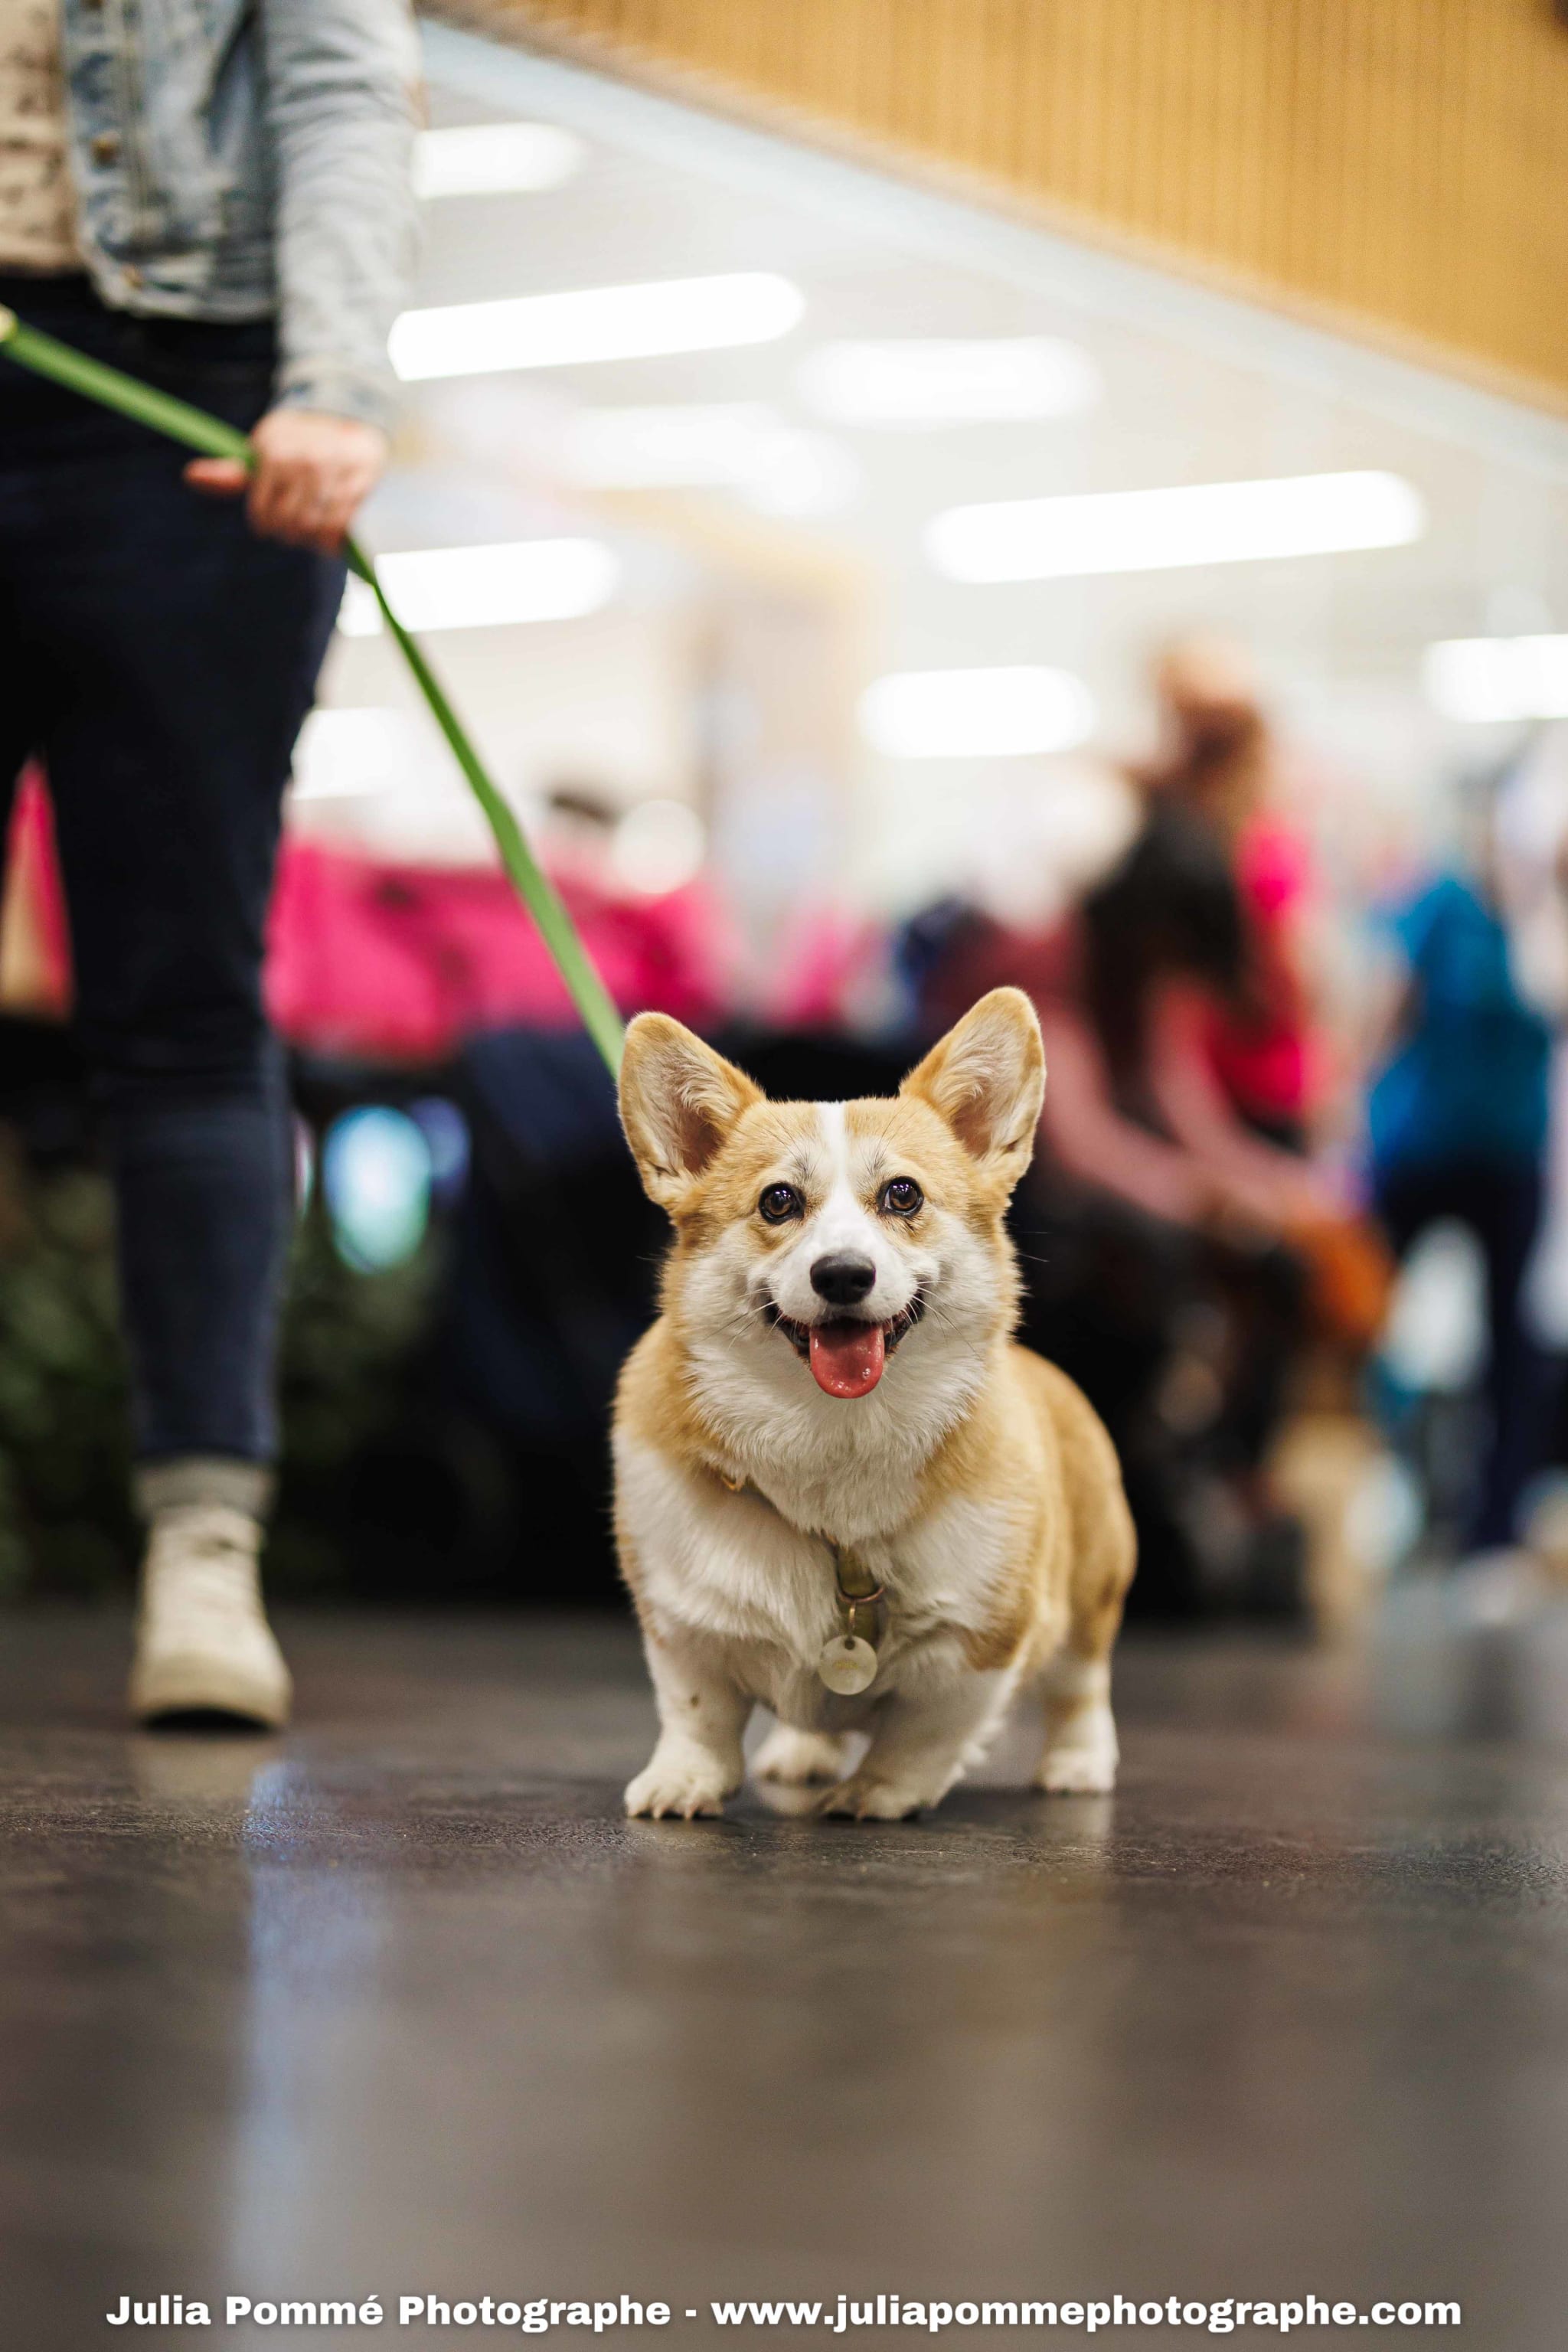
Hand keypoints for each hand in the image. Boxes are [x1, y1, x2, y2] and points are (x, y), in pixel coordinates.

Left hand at [185, 409, 386, 553]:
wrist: (346, 415)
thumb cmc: (293, 445)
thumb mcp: (260, 452)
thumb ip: (230, 474)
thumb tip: (189, 476)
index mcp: (271, 450)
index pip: (262, 511)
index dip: (265, 525)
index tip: (269, 526)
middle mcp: (301, 459)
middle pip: (289, 522)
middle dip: (288, 534)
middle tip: (291, 533)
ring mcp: (333, 469)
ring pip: (315, 527)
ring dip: (311, 541)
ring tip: (310, 537)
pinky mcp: (361, 479)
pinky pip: (343, 525)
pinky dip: (334, 541)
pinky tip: (330, 540)